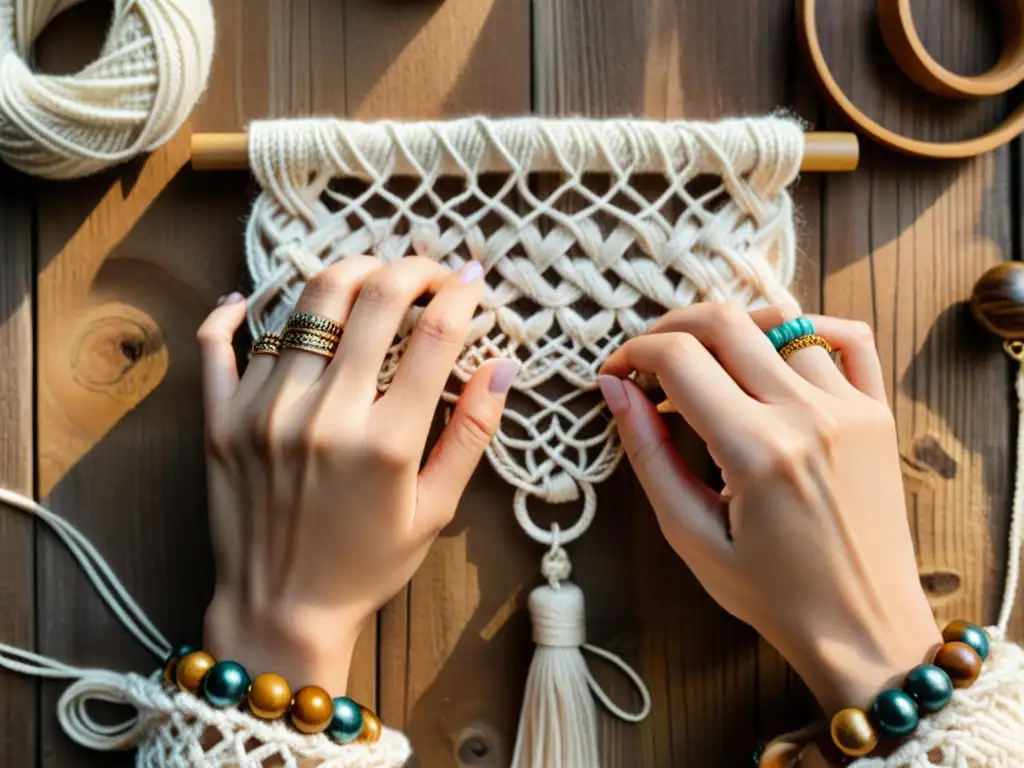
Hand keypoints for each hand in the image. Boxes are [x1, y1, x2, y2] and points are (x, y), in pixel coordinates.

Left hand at [195, 257, 518, 693]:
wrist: (281, 610)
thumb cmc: (368, 564)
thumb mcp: (436, 509)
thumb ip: (472, 433)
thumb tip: (504, 365)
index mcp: (387, 442)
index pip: (434, 333)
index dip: (461, 293)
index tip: (473, 280)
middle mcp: (324, 415)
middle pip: (374, 298)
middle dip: (412, 268)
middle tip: (428, 271)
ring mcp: (266, 411)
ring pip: (308, 303)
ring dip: (347, 273)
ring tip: (369, 276)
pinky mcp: (222, 418)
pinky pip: (221, 341)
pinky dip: (236, 308)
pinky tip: (253, 297)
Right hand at [597, 303, 939, 715]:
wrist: (863, 627)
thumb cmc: (771, 594)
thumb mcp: (691, 535)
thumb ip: (650, 454)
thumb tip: (615, 390)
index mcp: (756, 450)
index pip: (679, 358)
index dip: (633, 354)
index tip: (616, 373)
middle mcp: (807, 415)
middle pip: (725, 322)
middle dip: (670, 326)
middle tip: (648, 358)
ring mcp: (850, 408)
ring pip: (781, 321)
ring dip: (730, 330)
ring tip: (707, 363)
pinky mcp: (876, 413)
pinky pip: (849, 338)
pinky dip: (808, 327)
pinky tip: (776, 350)